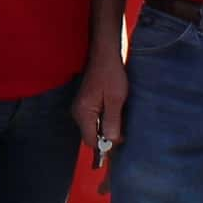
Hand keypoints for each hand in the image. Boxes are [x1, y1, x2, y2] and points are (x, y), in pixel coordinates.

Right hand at [74, 51, 128, 166]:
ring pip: (93, 129)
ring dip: (106, 129)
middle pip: (91, 136)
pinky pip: (94, 121)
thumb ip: (112, 121)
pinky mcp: (86, 105)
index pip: (91, 140)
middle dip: (106, 138)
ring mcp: (81, 109)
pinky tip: (115, 115)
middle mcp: (78, 113)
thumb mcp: (116, 99)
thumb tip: (111, 141)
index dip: (105, 145)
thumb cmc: (111, 75)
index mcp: (84, 113)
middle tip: (124, 131)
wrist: (105, 56)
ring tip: (120, 120)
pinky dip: (104, 122)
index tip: (121, 142)